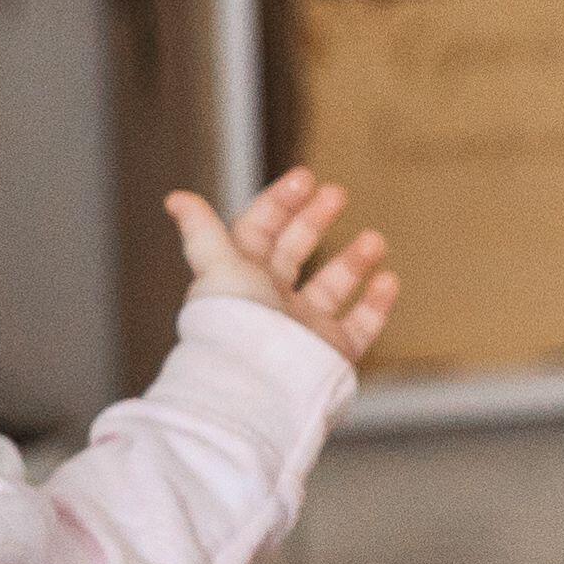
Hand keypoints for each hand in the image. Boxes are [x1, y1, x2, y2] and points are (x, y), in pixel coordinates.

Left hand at [166, 168, 395, 365]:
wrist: (257, 386)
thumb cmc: (231, 325)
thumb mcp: (217, 267)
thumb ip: (202, 231)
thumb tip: (175, 198)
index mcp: (240, 278)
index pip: (259, 231)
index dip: (279, 202)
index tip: (305, 178)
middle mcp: (270, 301)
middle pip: (294, 252)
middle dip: (315, 220)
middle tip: (338, 193)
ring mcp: (301, 327)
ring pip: (332, 286)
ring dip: (354, 260)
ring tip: (375, 239)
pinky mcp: (329, 353)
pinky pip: (359, 327)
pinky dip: (376, 305)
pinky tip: (388, 281)